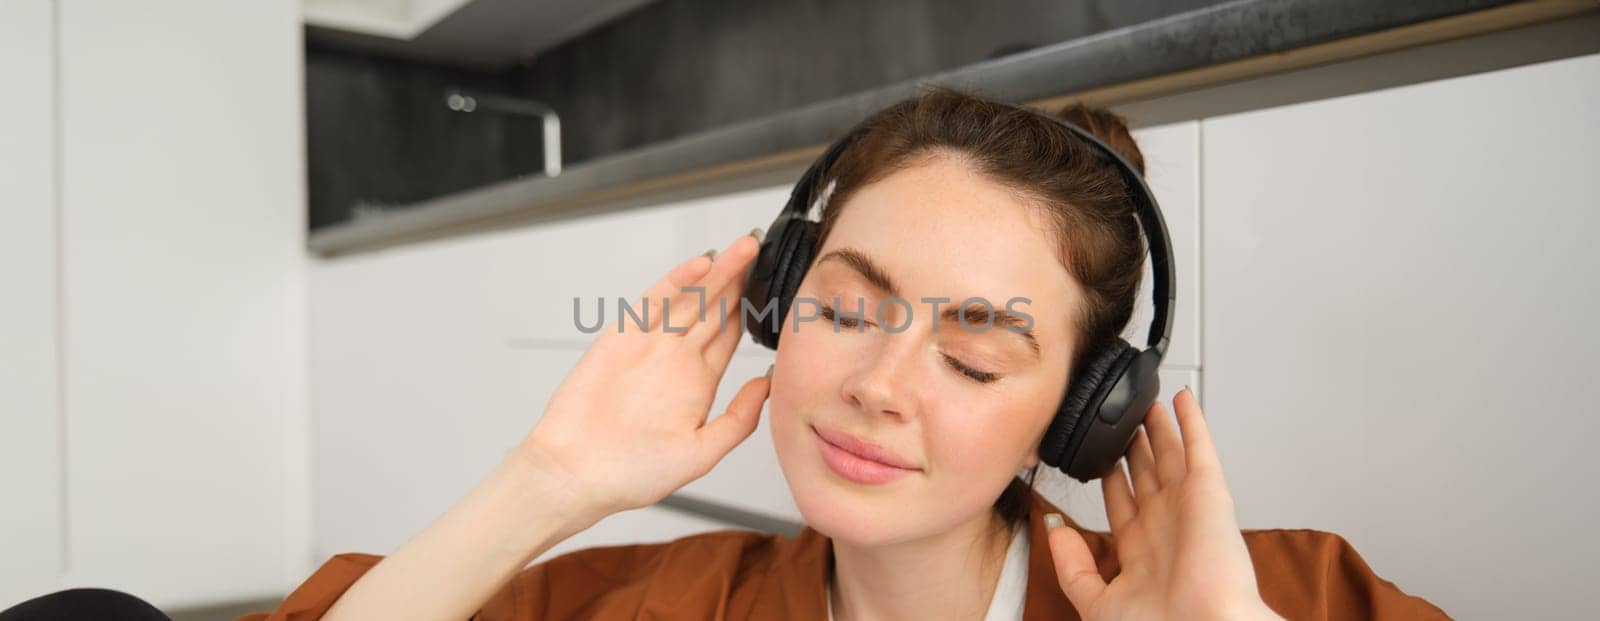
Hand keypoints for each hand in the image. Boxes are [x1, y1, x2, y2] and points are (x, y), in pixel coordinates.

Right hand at [517, 231, 770, 518]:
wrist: (575, 475)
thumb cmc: (631, 474)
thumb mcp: (701, 453)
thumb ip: (738, 419)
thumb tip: (767, 384)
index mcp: (697, 382)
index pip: (729, 334)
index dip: (752, 309)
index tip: (778, 285)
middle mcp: (675, 358)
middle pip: (714, 309)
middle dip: (739, 279)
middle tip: (762, 249)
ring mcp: (648, 344)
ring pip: (690, 298)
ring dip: (717, 272)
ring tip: (744, 247)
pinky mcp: (621, 337)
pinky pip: (654, 302)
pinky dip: (678, 281)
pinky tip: (703, 264)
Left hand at [1044, 387, 1281, 620]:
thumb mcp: (1097, 602)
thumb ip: (1073, 566)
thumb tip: (1055, 529)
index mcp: (1140, 551)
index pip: (1121, 502)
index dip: (1111, 476)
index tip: (1099, 456)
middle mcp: (1165, 526)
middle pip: (1146, 473)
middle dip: (1134, 446)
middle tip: (1124, 419)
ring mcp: (1188, 506)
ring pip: (1170, 454)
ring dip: (1159, 428)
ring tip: (1146, 403)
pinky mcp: (1210, 493)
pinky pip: (1199, 448)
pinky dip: (1192, 421)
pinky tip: (1181, 399)